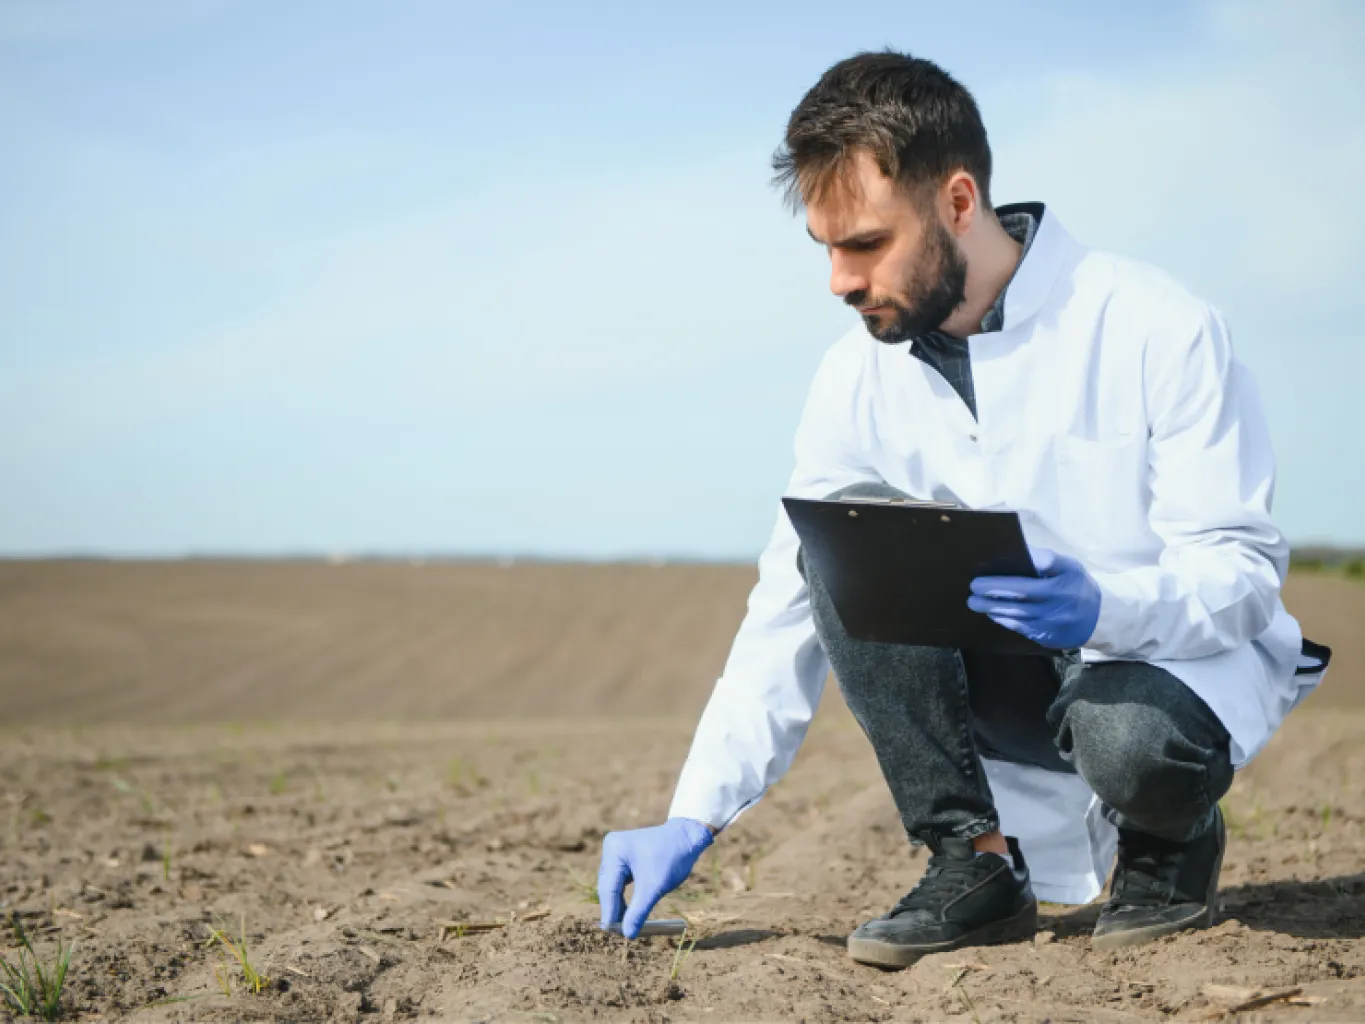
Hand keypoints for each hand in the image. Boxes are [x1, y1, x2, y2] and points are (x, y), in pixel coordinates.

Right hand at [597, 818, 713, 937]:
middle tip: (619, 932)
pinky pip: (621, 881)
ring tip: (624, 925)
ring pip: (614, 885)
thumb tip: (627, 935)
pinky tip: (629, 912)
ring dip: (619, 904)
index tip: (612, 932)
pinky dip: (625, 896)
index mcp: (614, 850)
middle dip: (614, 909)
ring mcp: (617, 851)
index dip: (610, 912)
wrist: (688, 838)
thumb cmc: (672, 857)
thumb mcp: (654, 887)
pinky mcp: (625, 857)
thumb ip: (638, 911)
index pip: (608, 887)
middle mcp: (612, 848)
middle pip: (608, 886)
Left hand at [967, 546, 1100, 649]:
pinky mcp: (1049, 636)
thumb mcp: (1069, 566)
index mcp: (1065, 579)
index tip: (984, 574)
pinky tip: (992, 614)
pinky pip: (1021, 628)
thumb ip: (1045, 560)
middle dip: (993, 592)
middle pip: (1020, 596)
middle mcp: (1060, 601)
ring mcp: (1054, 621)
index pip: (1034, 573)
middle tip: (973, 589)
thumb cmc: (1077, 586)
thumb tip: (1016, 552)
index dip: (1006, 577)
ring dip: (992, 608)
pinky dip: (1004, 620)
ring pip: (1017, 614)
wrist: (1099, 619)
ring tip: (975, 602)